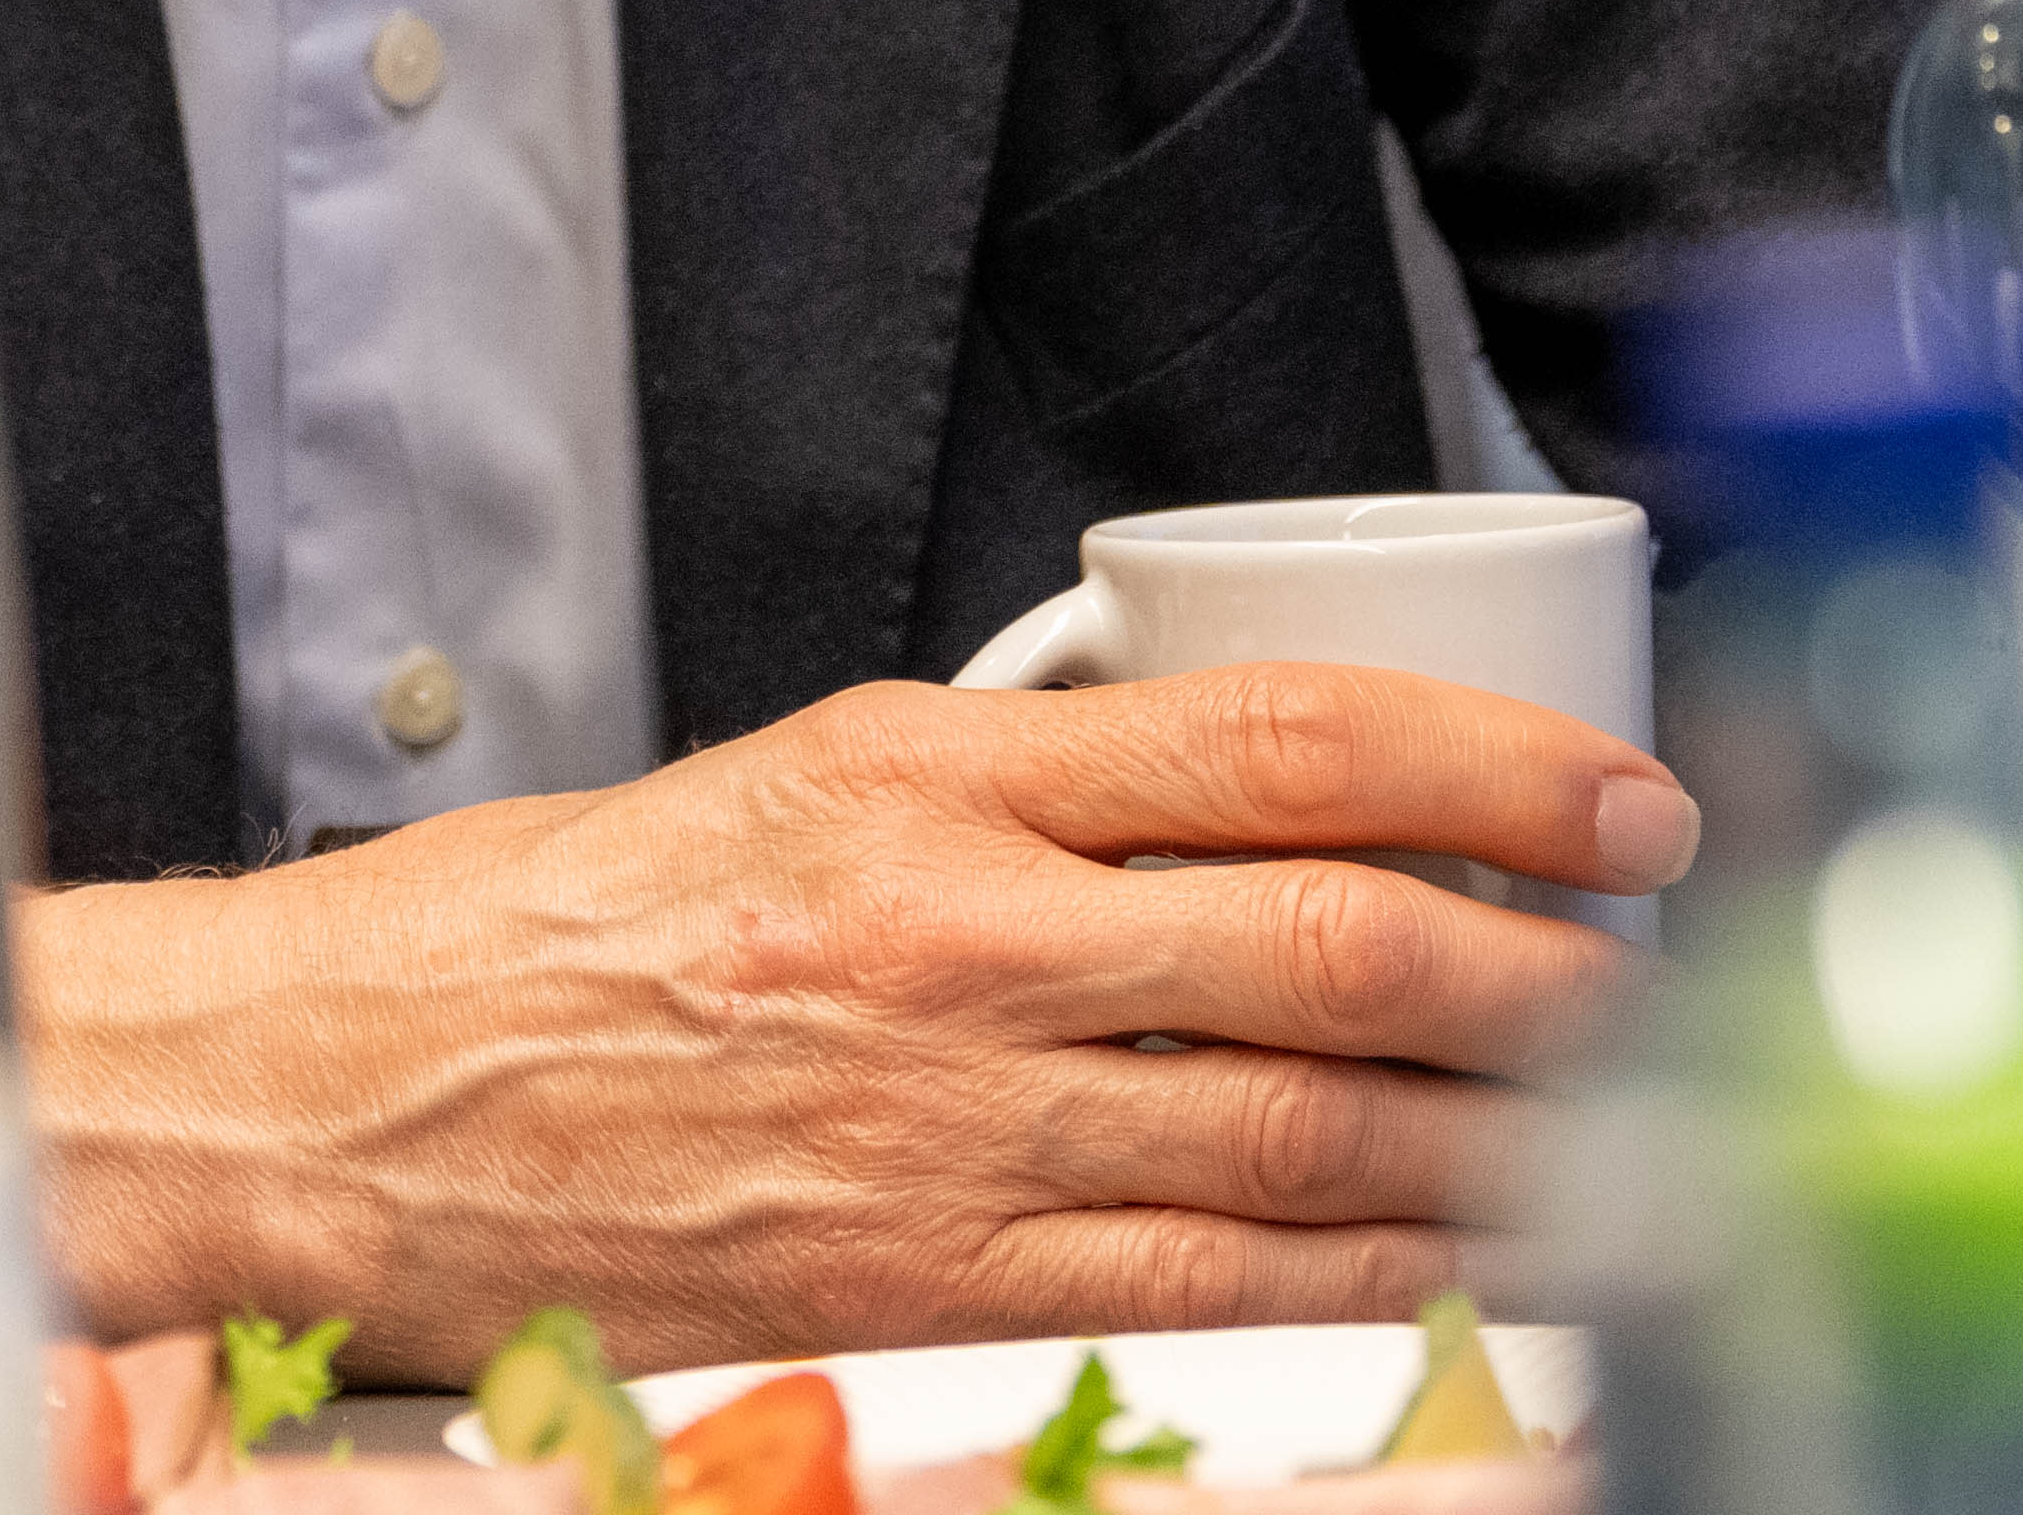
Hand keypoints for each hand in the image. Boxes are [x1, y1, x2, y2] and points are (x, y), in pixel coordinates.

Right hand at [8, 661, 1692, 1377]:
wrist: (366, 1092)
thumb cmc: (577, 926)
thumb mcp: (817, 773)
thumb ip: (1033, 779)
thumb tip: (1268, 789)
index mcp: (933, 779)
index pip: (1284, 740)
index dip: (1493, 763)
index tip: (1618, 796)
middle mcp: (958, 944)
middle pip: (1337, 945)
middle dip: (1543, 966)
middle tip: (1655, 967)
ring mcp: (950, 1127)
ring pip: (1307, 1131)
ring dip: (1500, 1133)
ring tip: (1618, 1120)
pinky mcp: (927, 1283)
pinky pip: (1210, 1279)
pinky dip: (1371, 1270)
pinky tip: (1464, 1251)